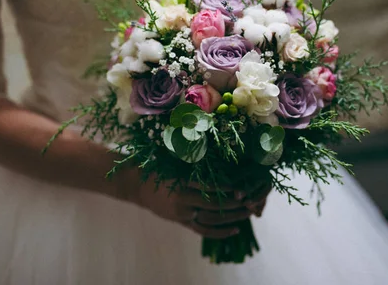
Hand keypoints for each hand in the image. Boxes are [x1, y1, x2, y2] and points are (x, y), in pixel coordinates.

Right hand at [132, 176, 268, 238]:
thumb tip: (219, 154)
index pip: (207, 188)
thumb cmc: (159, 169)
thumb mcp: (175, 163)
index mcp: (181, 184)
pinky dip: (220, 232)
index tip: (240, 188)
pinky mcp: (182, 222)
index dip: (225, 190)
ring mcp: (182, 214)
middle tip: (250, 200)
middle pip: (213, 206)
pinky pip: (204, 230)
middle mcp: (182, 201)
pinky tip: (236, 230)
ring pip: (211, 220)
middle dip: (233, 204)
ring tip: (248, 213)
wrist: (138, 187)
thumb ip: (194, 163)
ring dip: (232, 218)